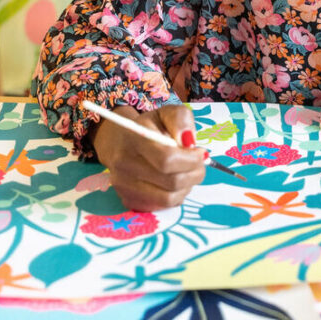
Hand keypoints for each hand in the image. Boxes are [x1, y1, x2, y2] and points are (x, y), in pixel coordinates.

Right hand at [90, 105, 205, 210]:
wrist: (119, 141)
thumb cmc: (149, 126)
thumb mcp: (166, 112)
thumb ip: (180, 120)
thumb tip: (189, 143)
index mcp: (134, 138)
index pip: (167, 159)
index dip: (190, 159)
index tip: (200, 152)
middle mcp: (124, 165)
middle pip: (170, 182)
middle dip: (194, 173)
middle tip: (199, 164)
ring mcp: (123, 186)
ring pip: (168, 198)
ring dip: (187, 186)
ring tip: (189, 172)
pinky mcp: (128, 200)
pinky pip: (161, 206)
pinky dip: (175, 196)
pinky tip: (175, 182)